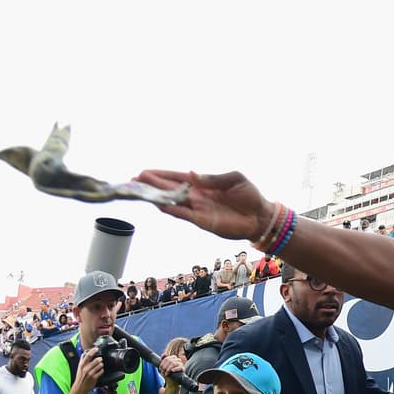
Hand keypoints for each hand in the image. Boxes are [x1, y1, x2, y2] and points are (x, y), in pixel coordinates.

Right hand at [73, 347, 103, 393]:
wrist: (79, 387)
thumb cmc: (80, 377)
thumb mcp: (79, 368)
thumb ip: (82, 361)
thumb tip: (85, 353)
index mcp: (81, 365)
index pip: (87, 355)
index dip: (93, 351)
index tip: (96, 349)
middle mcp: (86, 368)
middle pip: (96, 360)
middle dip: (100, 359)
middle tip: (100, 359)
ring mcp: (90, 373)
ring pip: (100, 365)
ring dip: (101, 365)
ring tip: (100, 365)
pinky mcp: (94, 377)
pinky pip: (101, 371)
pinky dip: (102, 370)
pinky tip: (100, 371)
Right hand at [136, 170, 273, 242]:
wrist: (260, 216)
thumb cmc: (249, 195)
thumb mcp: (234, 178)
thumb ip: (212, 178)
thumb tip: (191, 173)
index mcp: (202, 183)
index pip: (176, 177)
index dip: (160, 174)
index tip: (144, 171)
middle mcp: (196, 196)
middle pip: (169, 189)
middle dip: (152, 185)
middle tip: (133, 180)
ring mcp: (198, 209)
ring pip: (172, 202)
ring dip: (157, 197)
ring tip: (140, 192)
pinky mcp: (203, 222)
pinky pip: (183, 215)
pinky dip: (172, 210)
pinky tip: (159, 205)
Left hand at [157, 353, 183, 378]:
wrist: (173, 380)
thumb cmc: (169, 372)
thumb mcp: (164, 366)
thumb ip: (164, 360)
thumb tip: (162, 355)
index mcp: (173, 357)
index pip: (167, 358)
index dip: (162, 363)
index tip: (160, 368)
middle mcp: (177, 359)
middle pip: (169, 361)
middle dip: (164, 367)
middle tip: (162, 372)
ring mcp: (181, 364)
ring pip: (173, 363)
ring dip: (168, 369)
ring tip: (166, 373)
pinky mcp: (183, 368)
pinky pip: (179, 367)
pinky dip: (175, 369)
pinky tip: (172, 371)